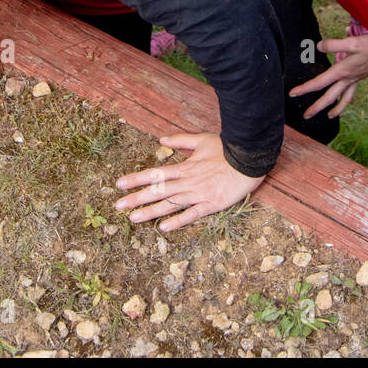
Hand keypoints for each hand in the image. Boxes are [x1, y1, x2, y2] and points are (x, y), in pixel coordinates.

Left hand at [114, 133, 263, 231]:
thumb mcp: (202, 140)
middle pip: (158, 191)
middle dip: (137, 198)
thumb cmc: (227, 149)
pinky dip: (178, 221)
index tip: (119, 184)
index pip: (155, 174)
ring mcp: (199, 195)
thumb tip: (161, 139)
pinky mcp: (212, 205)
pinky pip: (192, 215)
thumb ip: (180, 140)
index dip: (136, 179)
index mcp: (185, 167)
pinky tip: (164, 228)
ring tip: (133, 218)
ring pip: (170, 204)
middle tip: (118, 205)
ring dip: (151, 212)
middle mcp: (188, 182)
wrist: (249, 160)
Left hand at [289, 33, 367, 118]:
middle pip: (329, 97)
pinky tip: (342, 102)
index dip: (305, 88)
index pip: (320, 82)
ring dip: (333, 109)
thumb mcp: (353, 42)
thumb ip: (334, 45)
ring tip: (326, 116)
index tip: (292, 93)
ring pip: (341, 99)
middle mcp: (347, 79)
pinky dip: (345, 101)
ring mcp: (354, 81)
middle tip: (305, 115)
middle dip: (316, 107)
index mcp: (342, 71)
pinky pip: (350, 94)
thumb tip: (319, 46)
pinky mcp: (360, 78)